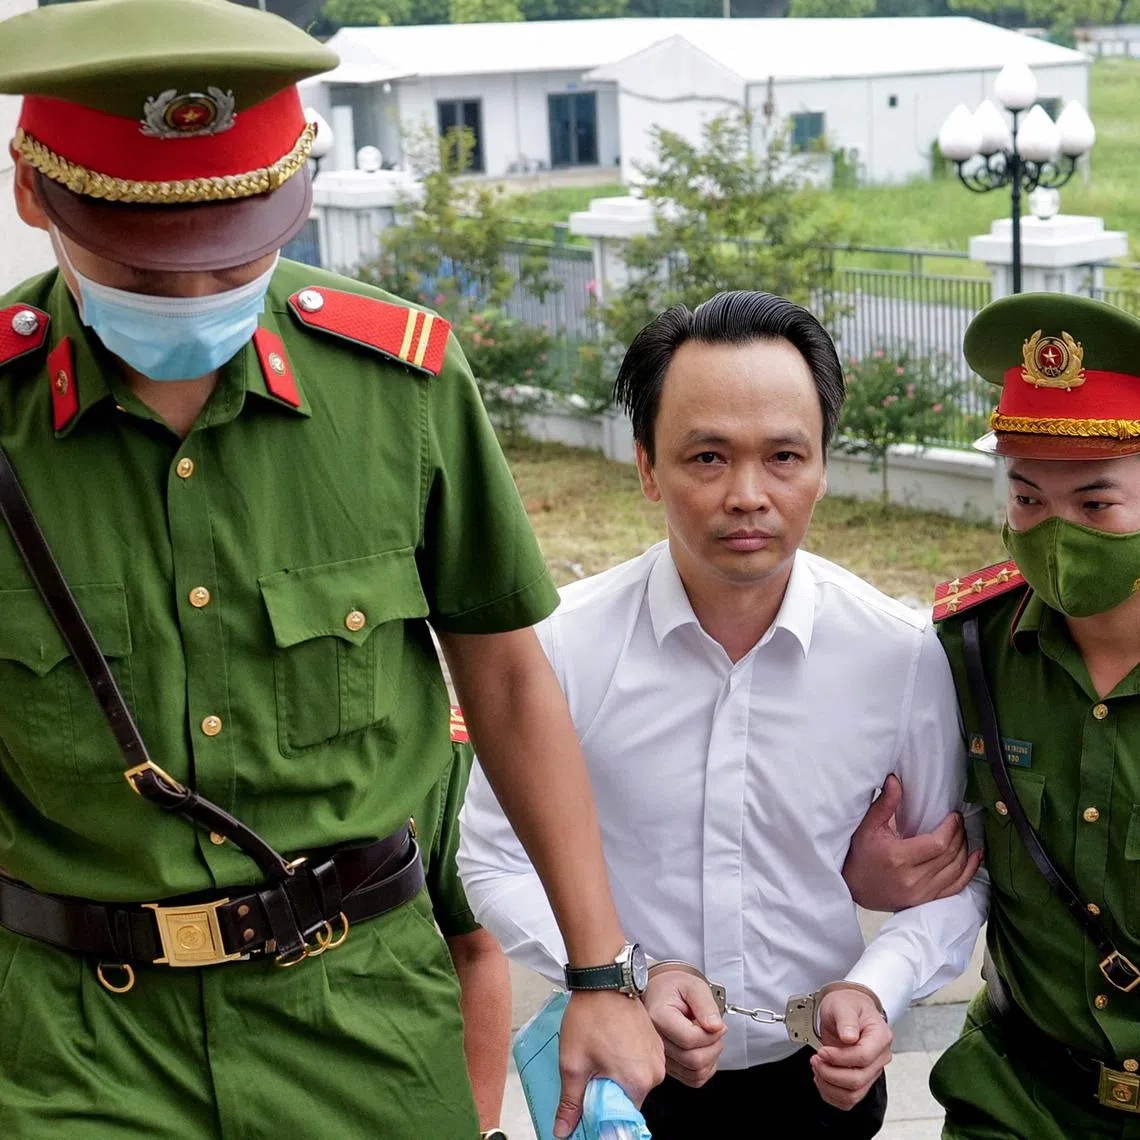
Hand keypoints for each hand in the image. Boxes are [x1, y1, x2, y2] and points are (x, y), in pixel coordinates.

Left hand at [555, 989, 664, 1137]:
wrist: (603, 980)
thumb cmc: (590, 1017)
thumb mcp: (573, 1064)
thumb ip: (570, 1102)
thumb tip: (563, 1131)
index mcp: (638, 1081)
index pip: (622, 1116)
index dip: (602, 1111)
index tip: (589, 1098)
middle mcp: (655, 1072)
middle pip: (629, 1099)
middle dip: (609, 1091)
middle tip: (591, 1070)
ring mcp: (658, 1056)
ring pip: (635, 1081)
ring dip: (617, 1075)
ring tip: (601, 1053)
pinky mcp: (655, 1042)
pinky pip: (641, 1064)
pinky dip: (626, 1061)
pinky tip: (611, 1045)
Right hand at [642, 968, 726, 1087]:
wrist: (662, 992)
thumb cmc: (675, 988)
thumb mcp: (694, 986)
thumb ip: (706, 1005)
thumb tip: (715, 1026)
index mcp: (658, 1017)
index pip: (690, 1039)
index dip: (711, 1034)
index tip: (718, 1024)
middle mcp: (655, 1040)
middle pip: (693, 1059)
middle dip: (714, 1046)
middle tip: (715, 1030)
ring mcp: (661, 1056)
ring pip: (695, 1073)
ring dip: (711, 1058)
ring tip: (707, 1037)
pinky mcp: (668, 1066)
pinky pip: (693, 1079)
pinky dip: (706, 1069)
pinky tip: (704, 1050)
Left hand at [810, 987, 892, 1110]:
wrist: (846, 1011)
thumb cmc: (847, 1005)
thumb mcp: (843, 1004)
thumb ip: (846, 1020)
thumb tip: (849, 1037)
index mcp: (880, 1036)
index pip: (863, 1057)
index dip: (839, 1058)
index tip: (822, 1051)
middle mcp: (880, 1057)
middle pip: (858, 1079)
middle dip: (830, 1073)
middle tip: (816, 1059)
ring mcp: (872, 1071)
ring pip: (853, 1094)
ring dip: (829, 1085)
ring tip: (817, 1067)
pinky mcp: (862, 1081)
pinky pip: (848, 1099)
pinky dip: (831, 1093)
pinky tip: (822, 1077)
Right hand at [842, 775, 981, 910]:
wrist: (855, 887)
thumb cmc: (861, 855)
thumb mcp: (868, 827)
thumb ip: (884, 804)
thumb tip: (895, 780)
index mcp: (897, 857)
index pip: (938, 844)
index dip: (951, 828)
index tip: (954, 816)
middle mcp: (911, 879)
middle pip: (950, 856)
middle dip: (959, 835)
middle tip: (959, 821)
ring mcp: (921, 893)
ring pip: (956, 870)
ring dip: (965, 850)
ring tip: (962, 834)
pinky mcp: (926, 900)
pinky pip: (956, 887)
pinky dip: (969, 871)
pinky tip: (976, 857)